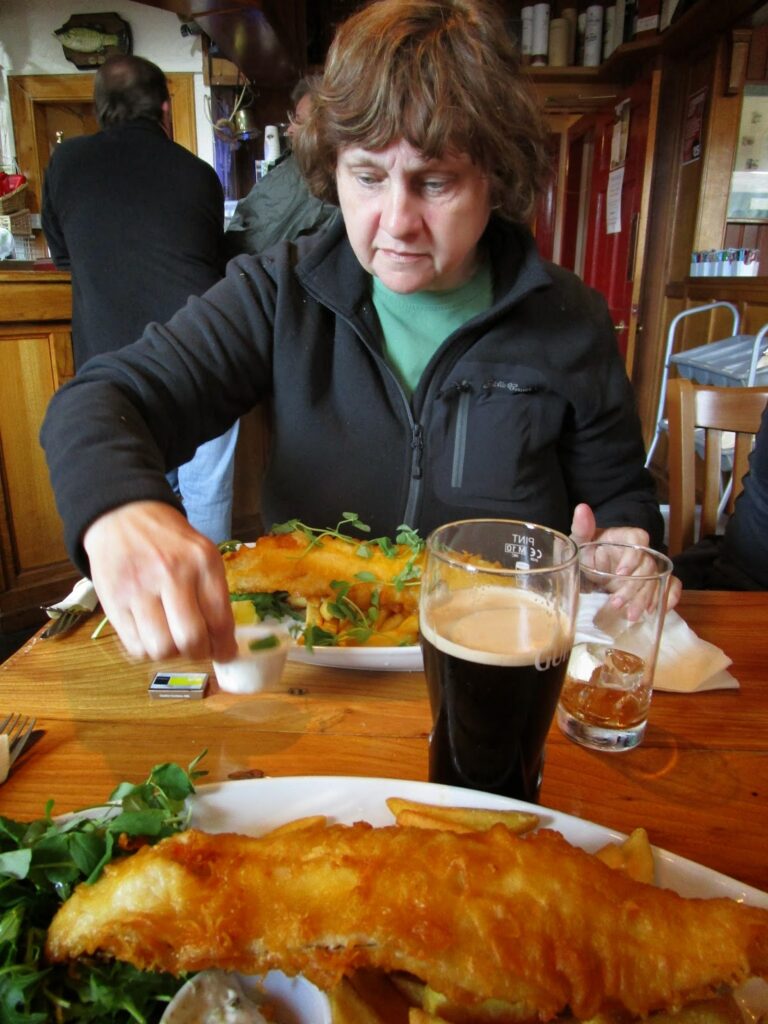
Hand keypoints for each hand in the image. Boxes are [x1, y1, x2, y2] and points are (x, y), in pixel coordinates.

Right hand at [83, 501, 236, 661]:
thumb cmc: (170, 542)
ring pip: (161, 648)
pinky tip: (152, 634)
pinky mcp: (113, 602)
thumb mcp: (202, 555)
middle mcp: (171, 573)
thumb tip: (222, 643)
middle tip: (198, 650)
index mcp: (202, 562)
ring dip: (171, 654)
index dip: (224, 646)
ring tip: (173, 640)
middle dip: (199, 653)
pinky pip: (135, 647)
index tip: (225, 654)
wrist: (123, 517)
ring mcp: (139, 588)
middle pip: (190, 639)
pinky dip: (147, 650)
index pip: (219, 619)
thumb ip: (214, 594)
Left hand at [569, 503, 681, 612]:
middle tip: (616, 604)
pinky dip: (670, 598)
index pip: (638, 539)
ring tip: (630, 615)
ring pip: (657, 581)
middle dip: (634, 587)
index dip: (632, 557)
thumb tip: (582, 508)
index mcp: (624, 538)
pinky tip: (657, 611)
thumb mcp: (580, 542)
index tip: (619, 574)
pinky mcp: (652, 583)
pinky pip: (671, 587)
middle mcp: (639, 552)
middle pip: (647, 566)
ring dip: (646, 599)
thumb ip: (582, 528)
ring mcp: (647, 569)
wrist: (589, 567)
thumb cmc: (586, 551)